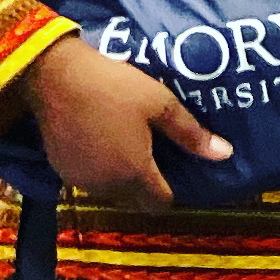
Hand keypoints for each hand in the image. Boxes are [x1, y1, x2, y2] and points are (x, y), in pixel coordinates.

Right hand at [16, 33, 227, 207]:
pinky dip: (102, 173)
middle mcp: (105, 186)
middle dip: (150, 190)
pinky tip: (107, 146)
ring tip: (134, 151)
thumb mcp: (160, 104)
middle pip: (136, 202)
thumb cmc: (113, 87)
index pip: (160, 203)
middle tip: (160, 160)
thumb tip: (225, 154)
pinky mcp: (60, 169)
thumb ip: (191, 134)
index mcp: (133, 174)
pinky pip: (90, 181)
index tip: (180, 174)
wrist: (54, 76)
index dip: (174, 192)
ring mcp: (80, 180)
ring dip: (124, 182)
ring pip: (112, 194)